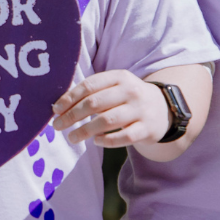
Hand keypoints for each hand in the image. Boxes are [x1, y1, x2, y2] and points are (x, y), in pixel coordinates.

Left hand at [50, 70, 167, 147]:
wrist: (164, 109)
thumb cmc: (129, 98)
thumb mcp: (115, 86)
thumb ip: (93, 92)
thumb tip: (60, 106)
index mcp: (119, 77)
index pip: (89, 85)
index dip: (70, 98)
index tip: (55, 110)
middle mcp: (131, 91)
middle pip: (95, 103)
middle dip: (72, 116)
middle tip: (58, 125)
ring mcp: (140, 110)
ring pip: (107, 121)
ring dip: (85, 130)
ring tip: (72, 137)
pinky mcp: (146, 129)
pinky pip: (123, 137)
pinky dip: (107, 140)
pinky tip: (96, 141)